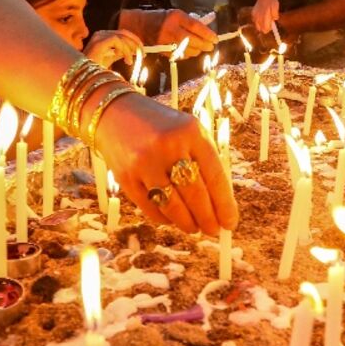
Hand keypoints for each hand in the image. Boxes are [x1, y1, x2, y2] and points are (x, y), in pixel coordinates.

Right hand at [83, 30, 141, 68]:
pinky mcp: (98, 42)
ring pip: (122, 36)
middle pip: (124, 32)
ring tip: (131, 62)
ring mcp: (98, 37)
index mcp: (102, 37)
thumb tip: (134, 50)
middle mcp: (99, 34)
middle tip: (143, 54)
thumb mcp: (110, 59)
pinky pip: (117, 40)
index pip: (122, 34)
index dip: (134, 41)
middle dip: (136, 43)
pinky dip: (125, 50)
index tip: (142, 52)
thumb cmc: (93, 72)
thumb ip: (120, 53)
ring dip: (131, 49)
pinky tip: (126, 61)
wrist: (82, 81)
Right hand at [94, 94, 238, 235]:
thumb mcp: (187, 131)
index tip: (230, 223)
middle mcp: (168, 145)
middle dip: (208, 219)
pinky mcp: (125, 176)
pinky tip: (172, 219)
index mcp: (190, 132)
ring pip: (172, 206)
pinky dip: (164, 218)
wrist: (114, 114)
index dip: (224, 204)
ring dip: (187, 223)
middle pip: (195, 194)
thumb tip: (220, 204)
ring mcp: (144, 162)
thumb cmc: (159, 126)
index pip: (214, 175)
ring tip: (195, 228)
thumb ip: (203, 160)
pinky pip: (150, 207)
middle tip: (214, 231)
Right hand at [153, 9, 216, 58]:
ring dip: (197, 50)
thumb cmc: (162, 18)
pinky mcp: (163, 51)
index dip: (207, 34)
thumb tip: (208, 30)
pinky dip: (188, 54)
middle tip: (211, 46)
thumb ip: (192, 22)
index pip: (195, 26)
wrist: (141, 26)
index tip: (215, 38)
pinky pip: (181, 55)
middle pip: (193, 40)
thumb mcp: (177, 15)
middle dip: (204, 44)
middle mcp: (170, 29)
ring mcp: (166, 41)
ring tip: (201, 48)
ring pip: (188, 50)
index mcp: (175, 17)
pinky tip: (191, 51)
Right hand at [251, 0, 279, 33]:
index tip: (271, 26)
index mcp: (264, 16)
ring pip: (257, 26)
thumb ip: (275, 14)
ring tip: (265, 19)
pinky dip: (258, 21)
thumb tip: (275, 19)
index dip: (269, 28)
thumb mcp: (276, 7)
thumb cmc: (271, 2)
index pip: (265, 29)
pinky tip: (261, 16)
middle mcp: (258, 17)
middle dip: (265, 27)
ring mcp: (254, 16)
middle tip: (269, 23)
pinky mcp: (252, 14)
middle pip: (261, 29)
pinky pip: (255, 21)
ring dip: (261, 25)